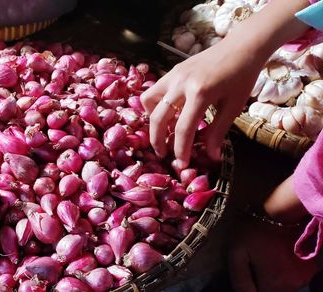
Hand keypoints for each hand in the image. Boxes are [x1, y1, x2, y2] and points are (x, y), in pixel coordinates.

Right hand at [140, 37, 263, 169]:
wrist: (242, 46)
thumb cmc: (242, 76)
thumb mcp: (234, 106)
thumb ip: (218, 131)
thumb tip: (210, 156)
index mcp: (200, 93)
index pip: (183, 129)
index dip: (180, 150)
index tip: (182, 164)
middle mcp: (181, 84)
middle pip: (158, 118)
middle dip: (158, 141)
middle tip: (164, 154)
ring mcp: (174, 75)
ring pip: (149, 102)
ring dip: (153, 120)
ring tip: (163, 131)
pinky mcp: (172, 71)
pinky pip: (154, 91)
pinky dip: (156, 105)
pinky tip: (168, 113)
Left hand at [229, 219, 317, 291]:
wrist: (279, 210)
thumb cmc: (253, 230)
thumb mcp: (236, 253)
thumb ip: (240, 280)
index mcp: (275, 283)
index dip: (251, 285)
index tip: (248, 270)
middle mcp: (294, 284)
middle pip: (273, 291)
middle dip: (263, 282)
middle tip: (256, 261)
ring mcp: (305, 275)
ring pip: (285, 285)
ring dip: (275, 277)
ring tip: (267, 257)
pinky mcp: (312, 267)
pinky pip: (295, 276)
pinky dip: (286, 270)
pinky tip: (278, 256)